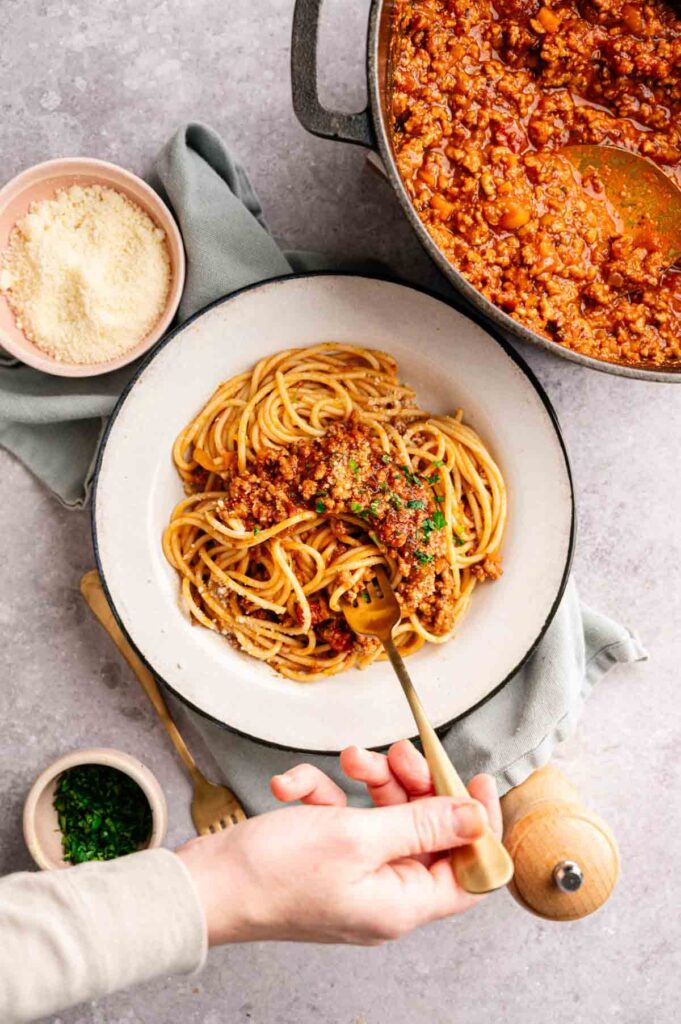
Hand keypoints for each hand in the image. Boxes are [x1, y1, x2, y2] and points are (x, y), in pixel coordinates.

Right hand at [176, 741, 501, 946]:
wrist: (204, 885)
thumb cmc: (272, 875)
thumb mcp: (357, 836)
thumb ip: (420, 824)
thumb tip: (474, 818)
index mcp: (402, 903)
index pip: (468, 869)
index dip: (477, 824)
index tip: (473, 779)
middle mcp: (382, 892)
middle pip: (423, 830)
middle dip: (411, 784)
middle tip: (397, 754)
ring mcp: (351, 874)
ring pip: (382, 814)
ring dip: (366, 779)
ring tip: (347, 760)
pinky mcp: (321, 856)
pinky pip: (339, 815)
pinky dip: (321, 791)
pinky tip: (294, 786)